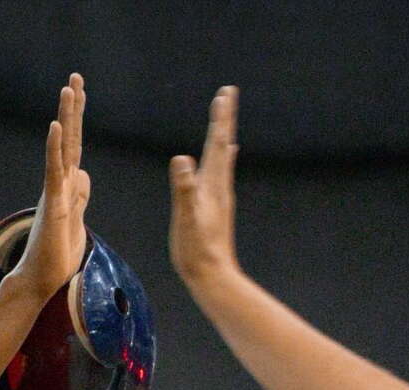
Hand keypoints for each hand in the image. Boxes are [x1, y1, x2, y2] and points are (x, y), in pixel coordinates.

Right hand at [7, 73, 90, 302]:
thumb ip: (79, 196)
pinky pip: (53, 170)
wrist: (40, 280)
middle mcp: (58, 182)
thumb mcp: (76, 220)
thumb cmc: (56, 255)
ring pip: (61, 148)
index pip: (75, 146)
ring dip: (65, 118)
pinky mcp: (53, 204)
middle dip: (73, 108)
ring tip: (67, 89)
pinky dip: (53, 148)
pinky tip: (55, 126)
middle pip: (68, 138)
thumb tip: (82, 174)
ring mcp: (55, 191)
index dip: (78, 120)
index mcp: (67, 186)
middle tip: (75, 77)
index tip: (80, 93)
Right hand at [169, 85, 240, 286]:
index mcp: (213, 185)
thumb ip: (184, 188)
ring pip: (221, 158)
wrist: (212, 277)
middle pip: (222, 145)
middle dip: (223, 119)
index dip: (220, 118)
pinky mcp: (216, 208)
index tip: (225, 93)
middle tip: (226, 95)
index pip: (217, 143)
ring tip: (224, 121)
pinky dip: (221, 159)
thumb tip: (182, 159)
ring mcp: (219, 197)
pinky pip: (219, 174)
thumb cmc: (197, 250)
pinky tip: (223, 159)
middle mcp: (220, 187)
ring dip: (221, 136)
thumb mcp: (186, 218)